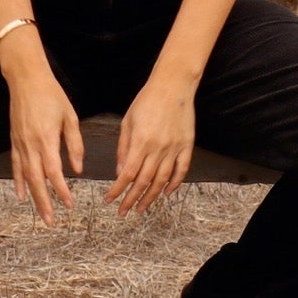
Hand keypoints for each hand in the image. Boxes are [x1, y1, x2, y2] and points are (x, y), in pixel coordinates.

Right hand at [2, 38, 83, 223]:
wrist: (26, 80)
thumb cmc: (52, 96)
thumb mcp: (70, 117)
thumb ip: (74, 144)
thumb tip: (78, 169)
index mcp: (46, 139)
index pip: (54, 172)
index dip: (61, 190)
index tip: (70, 204)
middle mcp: (31, 145)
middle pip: (37, 181)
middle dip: (45, 203)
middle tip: (51, 222)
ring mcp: (20, 144)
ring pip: (26, 177)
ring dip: (33, 198)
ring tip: (40, 215)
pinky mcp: (14, 141)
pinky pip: (15, 166)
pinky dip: (18, 182)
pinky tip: (21, 196)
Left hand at [108, 74, 195, 215]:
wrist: (173, 85)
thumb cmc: (146, 100)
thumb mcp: (127, 121)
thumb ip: (123, 148)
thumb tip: (120, 172)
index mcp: (141, 141)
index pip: (127, 174)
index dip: (118, 190)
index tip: (110, 200)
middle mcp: (158, 148)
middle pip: (144, 181)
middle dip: (132, 199)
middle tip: (124, 212)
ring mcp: (174, 148)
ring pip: (162, 180)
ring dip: (151, 197)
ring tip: (142, 208)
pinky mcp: (186, 145)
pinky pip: (181, 170)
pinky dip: (174, 184)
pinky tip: (166, 193)